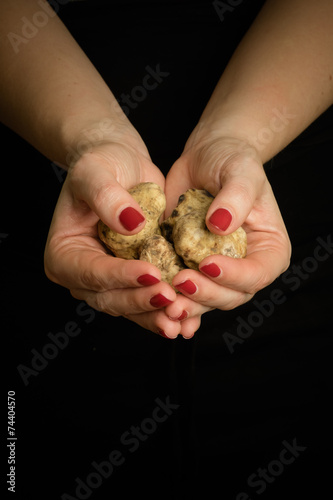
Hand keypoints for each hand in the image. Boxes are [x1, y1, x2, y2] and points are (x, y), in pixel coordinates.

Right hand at [44, 137, 184, 336]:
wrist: (122, 166)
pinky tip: (188, 317)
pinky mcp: (134, 281)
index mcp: (64, 254)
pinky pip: (148, 301)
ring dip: (156, 314)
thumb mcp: (95, 172)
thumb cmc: (101, 164)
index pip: (91, 271)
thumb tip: (131, 224)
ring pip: (131, 308)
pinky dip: (167, 310)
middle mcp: (84, 275)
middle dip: (141, 301)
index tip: (150, 272)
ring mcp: (111, 282)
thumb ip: (107, 198)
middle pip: (110, 298)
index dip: (120, 276)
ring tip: (182, 316)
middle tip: (170, 298)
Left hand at [163, 136, 290, 312]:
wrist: (205, 160)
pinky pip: (184, 291)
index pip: (257, 274)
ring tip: (166, 301)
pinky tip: (158, 305)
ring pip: (206, 300)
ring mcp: (218, 271)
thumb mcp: (240, 171)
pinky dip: (173, 300)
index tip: (207, 263)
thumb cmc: (232, 161)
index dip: (234, 275)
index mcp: (268, 249)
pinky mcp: (192, 268)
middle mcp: (245, 266)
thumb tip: (220, 225)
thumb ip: (235, 198)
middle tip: (180, 283)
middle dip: (206, 295)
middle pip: (232, 295)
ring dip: (187, 304)